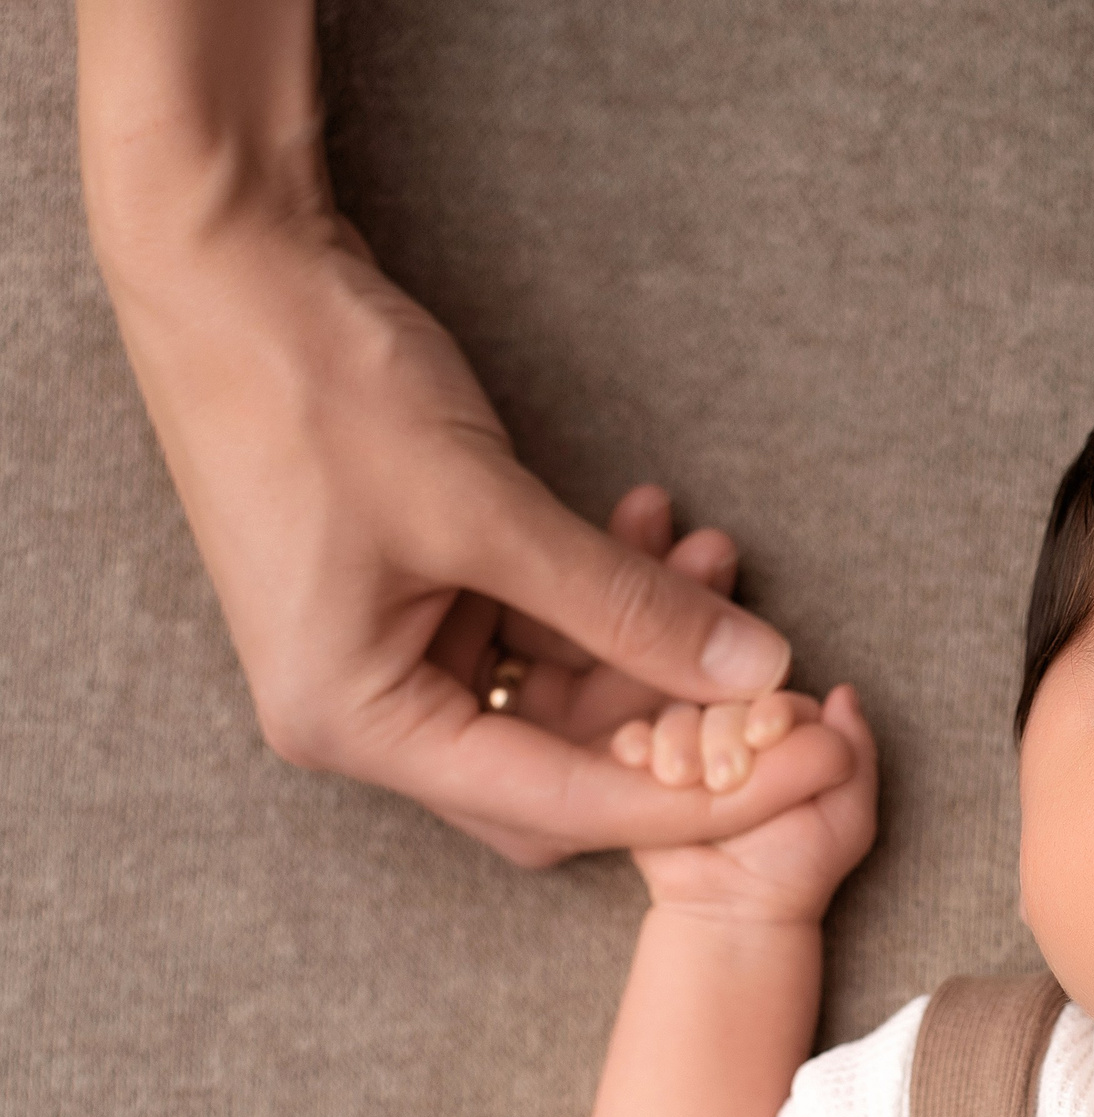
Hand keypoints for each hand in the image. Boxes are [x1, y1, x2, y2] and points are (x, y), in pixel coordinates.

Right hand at [79, 2, 846, 866]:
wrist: (232, 269)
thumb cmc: (319, 389)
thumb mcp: (490, 509)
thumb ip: (628, 605)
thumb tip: (756, 669)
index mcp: (355, 720)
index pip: (557, 804)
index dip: (688, 798)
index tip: (796, 774)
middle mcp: (364, 711)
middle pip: (561, 772)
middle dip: (670, 724)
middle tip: (773, 680)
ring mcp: (387, 654)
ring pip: (560, 695)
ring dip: (646, 640)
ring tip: (716, 556)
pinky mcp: (418, 598)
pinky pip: (537, 631)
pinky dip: (604, 595)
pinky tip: (665, 532)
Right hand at [624, 687, 880, 924]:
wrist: (734, 908)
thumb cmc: (797, 868)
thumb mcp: (846, 816)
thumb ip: (853, 753)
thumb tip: (845, 693)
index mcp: (790, 740)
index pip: (778, 698)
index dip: (772, 710)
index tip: (767, 736)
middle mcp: (739, 737)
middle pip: (724, 703)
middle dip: (722, 732)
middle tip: (725, 779)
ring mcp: (692, 751)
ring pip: (677, 715)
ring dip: (677, 738)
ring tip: (681, 779)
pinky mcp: (648, 770)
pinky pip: (634, 739)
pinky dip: (633, 742)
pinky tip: (640, 761)